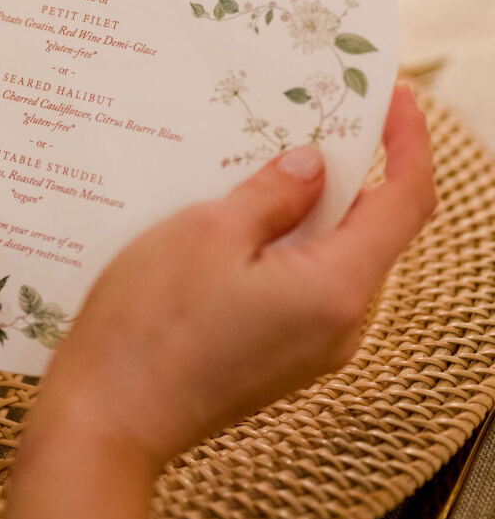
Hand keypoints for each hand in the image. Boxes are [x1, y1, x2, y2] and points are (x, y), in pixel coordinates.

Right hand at [32, 84, 435, 472]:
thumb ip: (273, 193)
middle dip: (357, 169)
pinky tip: (246, 215)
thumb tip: (314, 166)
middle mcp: (341, 326)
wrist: (108, 422)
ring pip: (336, 257)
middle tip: (320, 112)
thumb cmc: (151, 326)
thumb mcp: (207, 232)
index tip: (396, 96)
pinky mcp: (280, 357)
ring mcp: (312, 348)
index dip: (409, 143)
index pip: (405, 203)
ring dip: (316, 206)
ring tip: (272, 156)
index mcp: (336, 289)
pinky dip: (291, 242)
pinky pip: (305, 284)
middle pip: (373, 230)